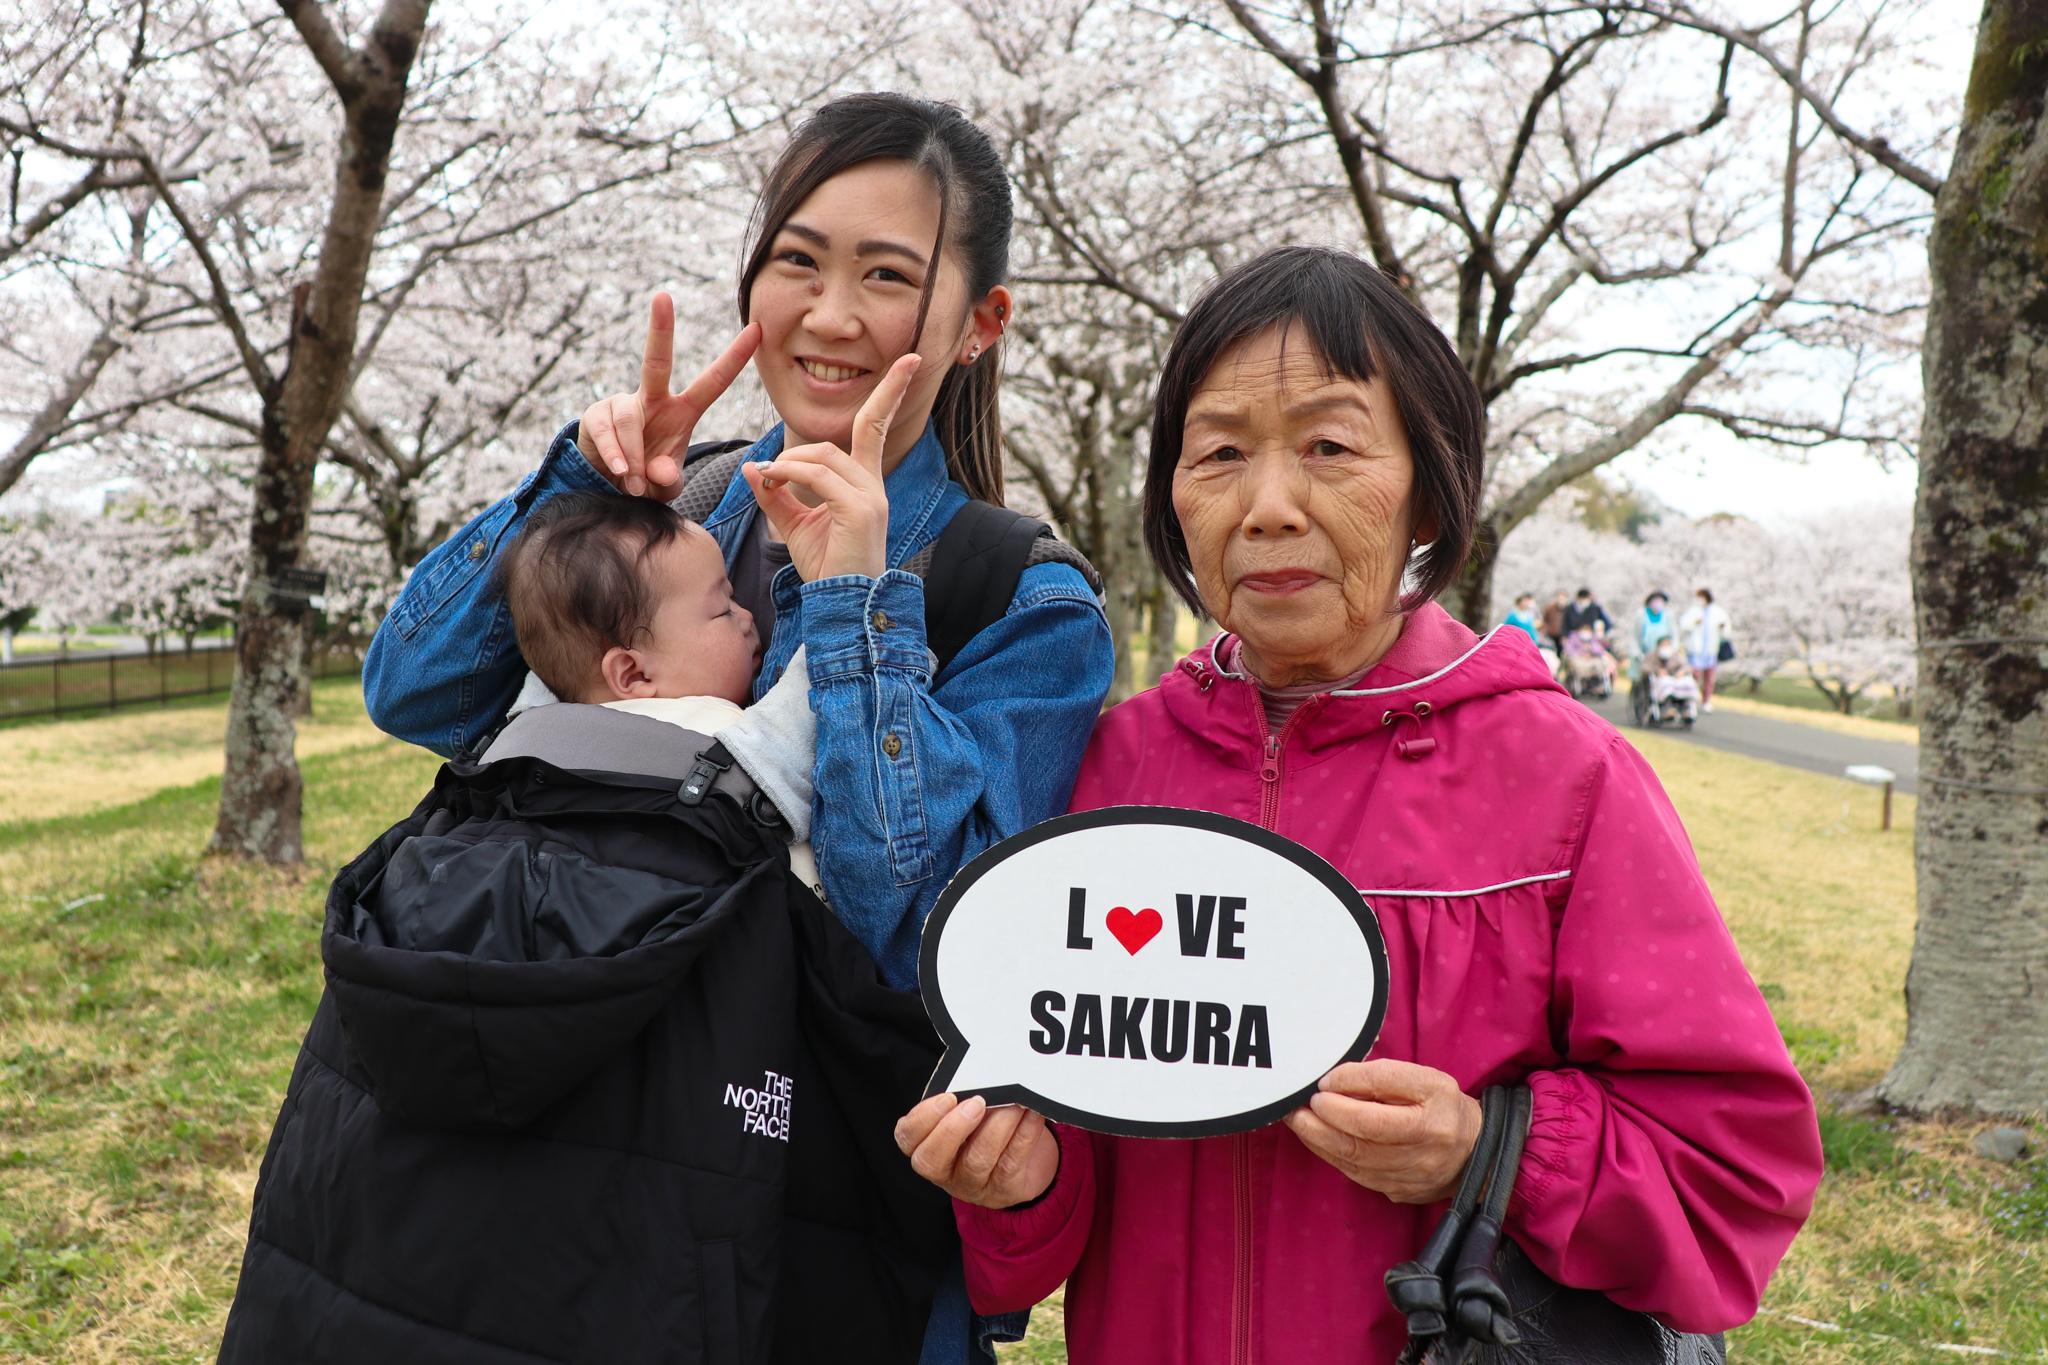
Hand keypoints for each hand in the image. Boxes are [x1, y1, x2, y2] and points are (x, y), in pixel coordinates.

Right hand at [578, 292, 760, 499]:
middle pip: (657, 361)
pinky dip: (616, 457)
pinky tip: (620, 472)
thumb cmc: (647, 478)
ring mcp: (623, 403)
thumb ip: (668, 479)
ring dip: (634, 457)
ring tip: (635, 482)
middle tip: (663, 296)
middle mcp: (653, 399)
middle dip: (661, 328)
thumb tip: (659, 472)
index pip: (713, 382)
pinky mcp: (597, 415)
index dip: (734, 358)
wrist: (608, 486)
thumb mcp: (665, 484)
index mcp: (682, 411)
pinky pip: (608, 433)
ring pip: (630, 420)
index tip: (757, 330)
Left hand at [740, 353, 916, 580]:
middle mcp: (874, 485)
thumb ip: (776, 494)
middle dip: (798, 450)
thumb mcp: (795, 526)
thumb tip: (754, 467)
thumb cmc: (825, 569)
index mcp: (866, 484)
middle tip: (770, 474)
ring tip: (767, 482)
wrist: (843, 608)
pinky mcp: (860, 510)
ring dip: (787, 463)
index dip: (891, 390)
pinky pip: (817, 476)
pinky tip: (772, 482)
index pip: (877, 426)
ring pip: (822, 455)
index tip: (910, 359)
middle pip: (841, 438)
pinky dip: (789, 473)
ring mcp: (871, 497)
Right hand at [894, 1092, 1059, 1209]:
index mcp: (926, 1146)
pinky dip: (1024, 1134)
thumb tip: (978, 1075)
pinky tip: (1032, 1114)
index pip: (908, 1137)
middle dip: (953, 1128)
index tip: (948, 1096)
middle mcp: (944, 1171)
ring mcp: (973, 1185)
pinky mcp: (1005, 1189)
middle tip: (977, 1102)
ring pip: (978, 1160)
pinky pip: (1012, 1162)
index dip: (923, 1118)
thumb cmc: (983, 1129)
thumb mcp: (964, 1115)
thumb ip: (961, 1099)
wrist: (1019, 1167)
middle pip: (932, 1159)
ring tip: (1013, 1104)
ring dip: (997, 1127)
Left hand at [1281, 1060, 1481, 1204]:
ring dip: (1319, 1142)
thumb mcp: (1424, 1079)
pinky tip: (1319, 1139)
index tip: (1321, 1087)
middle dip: (1320, 1126)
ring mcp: (1409, 1181)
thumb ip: (1380, 1076)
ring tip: (1299, 1121)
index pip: (1376, 1119)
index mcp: (1431, 1124)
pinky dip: (1332, 1155)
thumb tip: (1334, 1082)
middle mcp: (1421, 1158)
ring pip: (1353, 1164)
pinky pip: (1357, 1175)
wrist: (1476, 1151)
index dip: (1342, 1104)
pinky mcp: (1398, 1193)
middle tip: (1296, 1108)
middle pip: (1359, 1146)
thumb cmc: (1444, 1106)